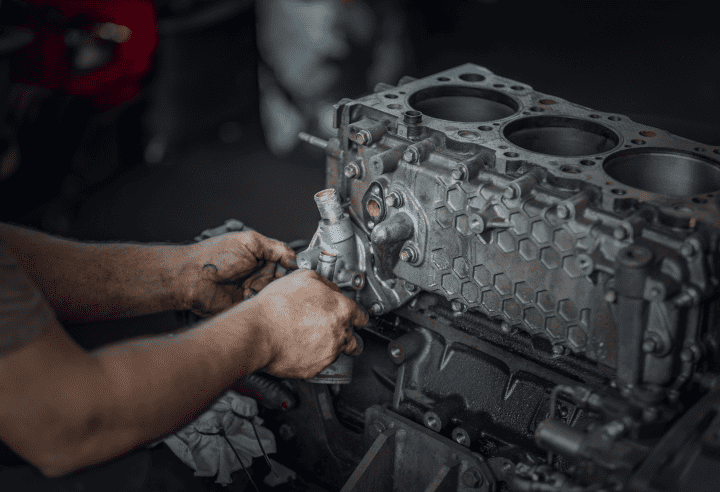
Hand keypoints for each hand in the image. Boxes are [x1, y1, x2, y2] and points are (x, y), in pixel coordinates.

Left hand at [181, 231, 297, 315]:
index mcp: (260, 256)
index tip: (297, 270)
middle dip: (284, 281)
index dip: (293, 266)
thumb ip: (276, 248)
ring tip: (262, 287)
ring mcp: (253, 290)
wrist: (192, 278)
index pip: (286, 262)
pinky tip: (255, 296)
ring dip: (273, 292)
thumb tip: (296, 258)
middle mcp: (258, 273)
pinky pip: (263, 306)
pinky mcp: (246, 305)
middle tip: (280, 279)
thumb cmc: (213, 256)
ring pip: (275, 294)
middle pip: (283, 280)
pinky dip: (263, 303)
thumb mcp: (250, 241)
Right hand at [246, 268, 368, 378]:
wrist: (259, 330)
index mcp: (341, 310)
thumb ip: (325, 284)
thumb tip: (331, 289)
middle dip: (346, 336)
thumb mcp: (305, 278)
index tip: (354, 319)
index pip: (361, 316)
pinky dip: (311, 359)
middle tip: (333, 332)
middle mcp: (340, 334)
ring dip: (328, 348)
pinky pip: (318, 365)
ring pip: (336, 353)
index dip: (356, 317)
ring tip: (311, 341)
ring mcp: (328, 353)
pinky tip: (299, 349)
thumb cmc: (277, 305)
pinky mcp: (315, 369)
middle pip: (353, 339)